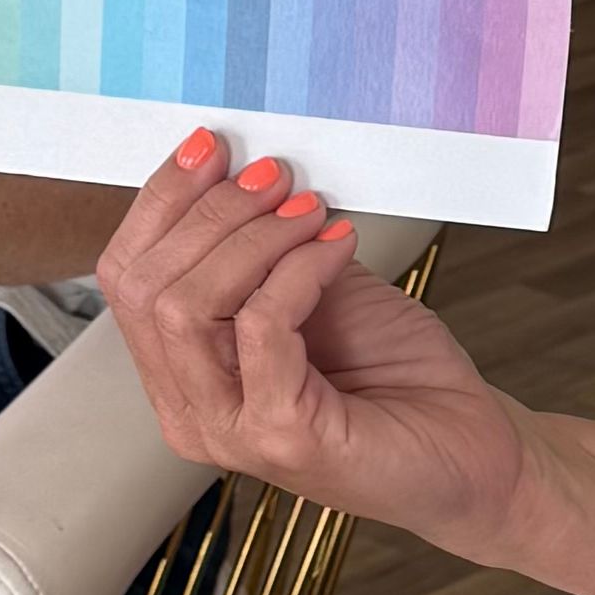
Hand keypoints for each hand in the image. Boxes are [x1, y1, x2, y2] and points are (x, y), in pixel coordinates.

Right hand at [99, 132, 542, 553]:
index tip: (210, 148)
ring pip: (188, 309)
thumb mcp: (315, 288)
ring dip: (251, 237)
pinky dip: (298, 271)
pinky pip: (261, 327)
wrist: (468, 446)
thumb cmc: (393, 373)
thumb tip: (243, 170)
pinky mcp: (282, 438)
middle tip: (272, 175)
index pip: (126, 280)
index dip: (161, 203)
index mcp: (181, 377)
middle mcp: (191, 412)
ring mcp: (230, 431)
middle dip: (209, 212)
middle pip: (148, 290)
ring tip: (308, 209)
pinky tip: (338, 246)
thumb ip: (266, 248)